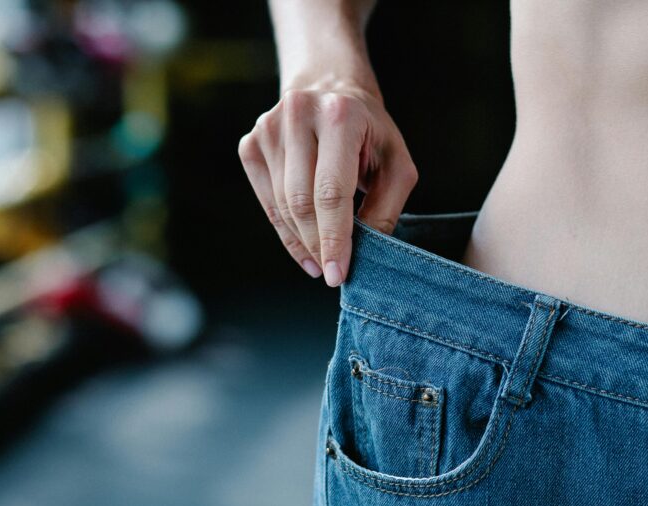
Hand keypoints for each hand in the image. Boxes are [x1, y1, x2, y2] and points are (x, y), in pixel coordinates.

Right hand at [238, 81, 418, 285]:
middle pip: (301, 201)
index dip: (334, 237)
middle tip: (333, 272)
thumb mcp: (396, 165)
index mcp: (340, 116)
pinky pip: (267, 202)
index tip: (337, 273)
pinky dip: (286, 231)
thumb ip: (385, 208)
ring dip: (302, 242)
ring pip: (282, 205)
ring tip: (321, 261)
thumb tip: (366, 253)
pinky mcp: (251, 144)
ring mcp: (268, 128)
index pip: (331, 190)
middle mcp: (298, 115)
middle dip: (318, 244)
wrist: (330, 90)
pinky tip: (304, 246)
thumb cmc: (370, 134)